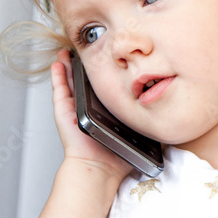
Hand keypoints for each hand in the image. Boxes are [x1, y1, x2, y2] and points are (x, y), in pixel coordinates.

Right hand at [50, 49, 130, 179]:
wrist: (100, 167)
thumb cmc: (117, 156)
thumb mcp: (133, 129)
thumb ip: (143, 118)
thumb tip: (160, 106)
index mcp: (103, 112)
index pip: (102, 89)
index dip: (102, 74)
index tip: (106, 59)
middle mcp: (87, 109)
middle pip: (84, 82)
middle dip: (84, 66)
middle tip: (86, 50)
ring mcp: (73, 109)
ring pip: (69, 82)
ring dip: (68, 66)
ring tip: (68, 51)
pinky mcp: (63, 111)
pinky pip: (59, 90)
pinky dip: (57, 76)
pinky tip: (58, 63)